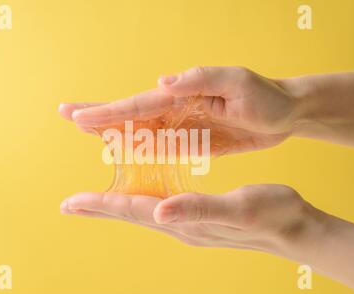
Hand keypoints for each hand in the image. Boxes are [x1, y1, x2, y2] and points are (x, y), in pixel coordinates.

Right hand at [59, 67, 297, 153]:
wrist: (286, 113)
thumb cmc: (267, 95)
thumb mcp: (238, 82)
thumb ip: (201, 80)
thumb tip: (162, 81)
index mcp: (183, 94)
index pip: (139, 105)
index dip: (109, 112)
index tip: (79, 117)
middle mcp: (177, 110)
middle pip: (131, 115)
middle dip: (99, 115)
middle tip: (67, 114)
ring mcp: (184, 127)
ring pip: (141, 132)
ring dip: (113, 132)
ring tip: (86, 131)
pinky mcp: (195, 142)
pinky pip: (161, 148)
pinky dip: (140, 150)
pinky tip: (125, 153)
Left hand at [60, 184, 317, 252]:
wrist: (296, 228)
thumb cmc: (273, 214)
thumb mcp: (239, 207)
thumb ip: (199, 209)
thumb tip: (161, 212)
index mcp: (185, 220)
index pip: (134, 210)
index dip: (101, 205)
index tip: (71, 202)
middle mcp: (181, 225)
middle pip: (131, 214)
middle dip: (99, 208)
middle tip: (70, 204)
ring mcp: (189, 224)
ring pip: (142, 213)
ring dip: (116, 206)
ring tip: (95, 201)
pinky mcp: (198, 219)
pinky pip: (160, 209)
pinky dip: (141, 201)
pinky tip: (140, 197)